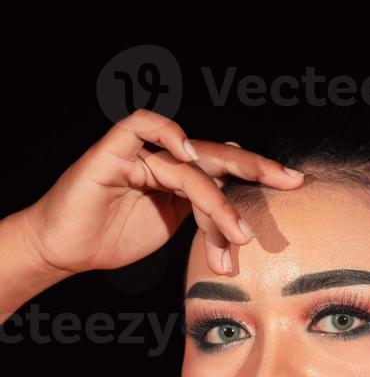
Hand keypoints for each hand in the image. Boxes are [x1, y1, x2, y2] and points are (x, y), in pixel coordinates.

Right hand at [19, 108, 304, 277]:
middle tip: (290, 182)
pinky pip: (142, 126)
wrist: (65, 250)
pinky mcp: (112, 151)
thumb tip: (243, 217)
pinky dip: (168, 133)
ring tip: (238, 236)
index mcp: (182, 176)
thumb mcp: (171, 229)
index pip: (228, 169)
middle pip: (219, 156)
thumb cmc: (113, 238)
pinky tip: (190, 154)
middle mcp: (165, 159)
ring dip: (217, 202)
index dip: (261, 173)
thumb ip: (203, 215)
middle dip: (258, 169)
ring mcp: (141, 153)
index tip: (297, 184)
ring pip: (191, 165)